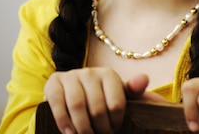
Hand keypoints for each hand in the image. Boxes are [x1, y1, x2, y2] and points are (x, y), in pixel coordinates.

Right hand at [44, 68, 165, 133]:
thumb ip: (134, 89)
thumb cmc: (101, 95)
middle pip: (97, 108)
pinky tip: (69, 133)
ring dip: (82, 127)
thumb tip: (144, 79)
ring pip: (77, 106)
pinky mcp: (54, 82)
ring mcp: (71, 76)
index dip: (115, 122)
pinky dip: (63, 121)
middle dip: (100, 128)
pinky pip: (57, 103)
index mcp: (109, 75)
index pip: (116, 104)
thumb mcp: (119, 93)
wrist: (75, 89)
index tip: (114, 129)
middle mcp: (90, 72)